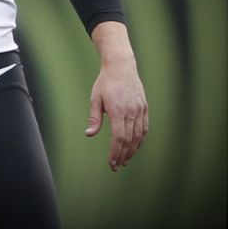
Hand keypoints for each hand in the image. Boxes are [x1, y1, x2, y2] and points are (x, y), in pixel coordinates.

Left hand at [85, 22, 148, 170]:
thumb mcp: (95, 98)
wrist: (121, 67)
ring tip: (124, 161)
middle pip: (129, 140)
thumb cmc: (105, 83)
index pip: (118, 137)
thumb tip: (89, 134)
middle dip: (122, 156)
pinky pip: (144, 129)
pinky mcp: (144, 109)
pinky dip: (139, 140)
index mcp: (118, 110)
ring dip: (132, 151)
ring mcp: (140, 110)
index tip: (111, 162)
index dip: (115, 152)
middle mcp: (132, 112)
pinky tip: (133, 147)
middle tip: (116, 167)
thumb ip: (94, 118)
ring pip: (138, 137)